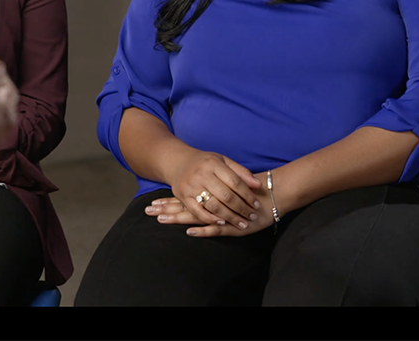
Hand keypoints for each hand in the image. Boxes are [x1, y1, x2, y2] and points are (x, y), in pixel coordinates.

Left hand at [145, 172, 275, 236]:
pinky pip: (215, 227)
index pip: (184, 198)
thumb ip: (213, 188)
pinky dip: (202, 230)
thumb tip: (193, 189)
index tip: (151, 204)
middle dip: (166, 208)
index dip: (168, 201)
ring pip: (195, 215)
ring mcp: (221, 213)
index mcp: (208, 192)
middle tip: (148, 211)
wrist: (271, 192)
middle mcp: (212, 201)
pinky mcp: (232, 223)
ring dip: (177, 217)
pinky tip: (190, 232)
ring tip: (160, 219)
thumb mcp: (228, 186)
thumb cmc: (248, 190)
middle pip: (185, 206)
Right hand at [161, 151, 264, 231]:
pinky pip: (198, 211)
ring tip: (242, 223)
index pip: (235, 182)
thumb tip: (258, 185)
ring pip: (214, 206)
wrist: (177, 162)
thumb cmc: (204, 162)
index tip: (257, 204)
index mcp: (213, 164)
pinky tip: (222, 222)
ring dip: (230, 217)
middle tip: (252, 217)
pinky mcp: (183, 196)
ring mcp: (191, 186)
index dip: (248, 195)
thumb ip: (240, 172)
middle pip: (226, 196)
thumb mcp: (222, 161)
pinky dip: (211, 219)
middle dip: (242, 208)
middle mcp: (201, 174)